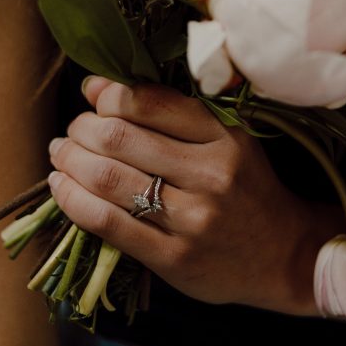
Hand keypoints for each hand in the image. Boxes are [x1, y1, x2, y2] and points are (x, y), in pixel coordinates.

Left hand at [47, 77, 337, 314]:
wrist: (284, 256)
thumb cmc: (248, 190)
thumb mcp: (231, 141)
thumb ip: (177, 116)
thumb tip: (101, 88)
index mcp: (225, 138)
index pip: (152, 103)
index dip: (110, 94)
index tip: (93, 92)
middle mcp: (210, 175)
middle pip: (119, 138)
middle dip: (82, 128)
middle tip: (74, 130)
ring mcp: (191, 219)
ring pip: (107, 179)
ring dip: (70, 161)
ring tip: (61, 154)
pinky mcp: (172, 258)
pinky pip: (106, 223)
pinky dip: (72, 200)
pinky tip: (61, 187)